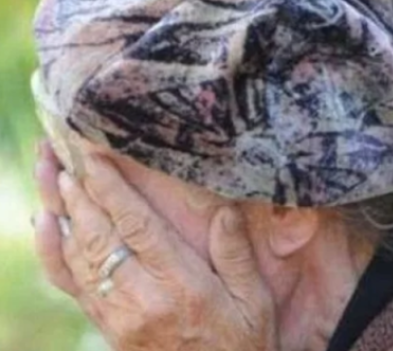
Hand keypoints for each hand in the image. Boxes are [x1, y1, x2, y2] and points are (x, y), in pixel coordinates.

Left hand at [34, 140, 277, 350]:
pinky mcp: (108, 326)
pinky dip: (53, 252)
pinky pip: (72, 285)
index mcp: (182, 286)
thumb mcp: (255, 301)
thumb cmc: (241, 343)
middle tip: (62, 151)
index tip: (95, 156)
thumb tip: (224, 212)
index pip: (138, 227)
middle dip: (78, 189)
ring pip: (79, 255)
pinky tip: (45, 223)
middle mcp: (143, 299)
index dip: (113, 189)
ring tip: (50, 172)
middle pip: (100, 235)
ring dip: (61, 210)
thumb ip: (236, 256)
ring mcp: (119, 315)